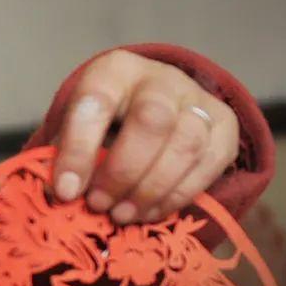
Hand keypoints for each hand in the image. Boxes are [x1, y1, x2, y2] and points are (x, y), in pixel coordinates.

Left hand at [51, 50, 239, 221]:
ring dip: (151, 190)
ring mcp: (199, 99)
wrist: (155, 105)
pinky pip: (209, 164)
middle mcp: (162, 78)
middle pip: (152, 120)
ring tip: (123, 215)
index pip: (96, 102)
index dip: (79, 150)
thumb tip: (60, 193)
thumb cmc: (107, 121)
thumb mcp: (78, 126)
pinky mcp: (225, 126)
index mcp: (115, 70)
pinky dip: (178, 195)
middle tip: (100, 204)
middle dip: (123, 172)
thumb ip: (66, 155)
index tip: (65, 191)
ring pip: (186, 144)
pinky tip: (151, 212)